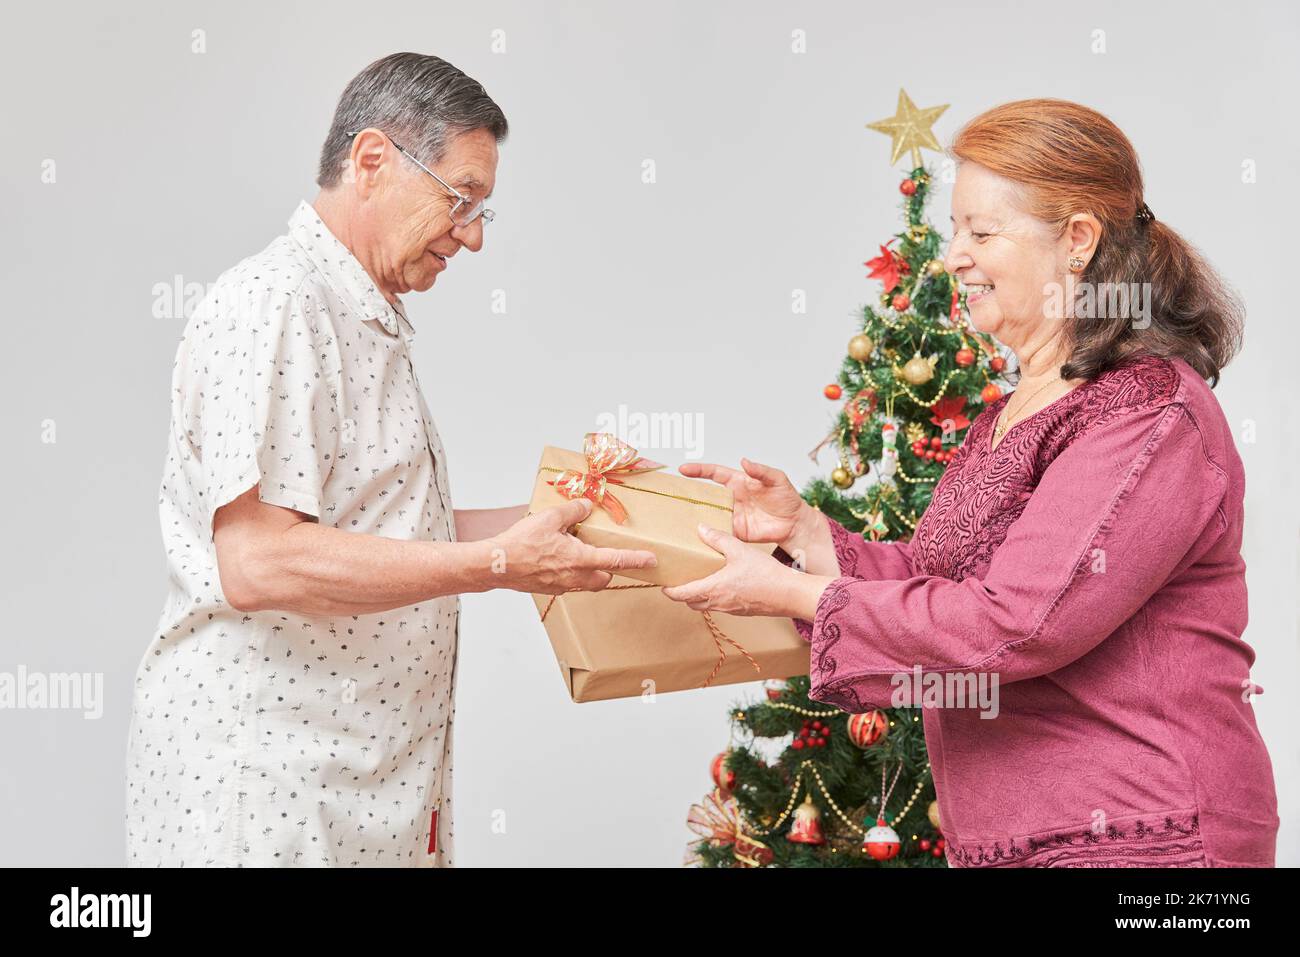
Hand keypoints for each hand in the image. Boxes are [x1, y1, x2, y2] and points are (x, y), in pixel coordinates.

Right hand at [488, 498, 656, 594]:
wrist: (495, 564)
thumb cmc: (521, 543)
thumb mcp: (550, 517)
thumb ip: (573, 510)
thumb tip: (587, 505)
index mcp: (580, 560)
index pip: (616, 561)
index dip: (636, 560)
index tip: (652, 561)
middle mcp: (574, 577)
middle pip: (603, 579)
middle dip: (609, 570)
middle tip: (607, 555)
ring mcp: (560, 586)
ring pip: (585, 583)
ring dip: (589, 571)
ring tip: (578, 553)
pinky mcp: (548, 589)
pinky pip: (568, 583)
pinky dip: (570, 573)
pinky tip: (557, 559)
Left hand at [661, 523, 828, 618]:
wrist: (790, 595)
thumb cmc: (766, 575)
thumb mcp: (740, 551)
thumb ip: (718, 540)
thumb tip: (701, 529)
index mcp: (714, 589)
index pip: (682, 595)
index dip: (669, 591)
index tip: (662, 584)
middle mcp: (719, 603)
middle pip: (691, 603)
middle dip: (682, 594)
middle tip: (679, 580)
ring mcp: (731, 610)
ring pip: (707, 606)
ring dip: (699, 596)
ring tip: (700, 580)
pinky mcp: (743, 610)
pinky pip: (722, 606)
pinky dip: (716, 597)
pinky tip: (724, 583)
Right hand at [679, 458, 808, 545]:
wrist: (795, 523)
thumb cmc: (786, 497)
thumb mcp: (777, 479)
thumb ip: (761, 470)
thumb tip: (744, 461)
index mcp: (738, 482)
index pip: (713, 473)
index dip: (698, 470)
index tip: (683, 469)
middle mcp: (731, 498)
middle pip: (706, 494)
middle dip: (689, 493)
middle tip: (673, 494)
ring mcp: (732, 515)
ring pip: (709, 514)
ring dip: (696, 515)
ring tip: (678, 515)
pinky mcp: (736, 531)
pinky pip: (719, 532)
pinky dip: (709, 534)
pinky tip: (699, 535)